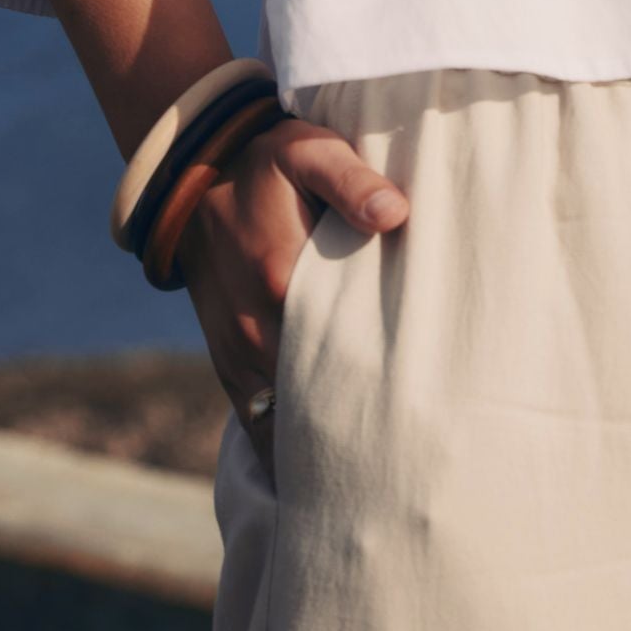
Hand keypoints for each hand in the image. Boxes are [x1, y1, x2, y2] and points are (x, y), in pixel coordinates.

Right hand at [178, 116, 409, 451]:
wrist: (194, 179)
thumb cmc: (266, 164)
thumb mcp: (307, 151)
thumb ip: (351, 179)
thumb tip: (395, 213)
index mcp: (284, 281)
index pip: (349, 351)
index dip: (393, 386)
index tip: (437, 415)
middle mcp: (257, 333)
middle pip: (322, 401)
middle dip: (370, 431)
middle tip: (426, 461)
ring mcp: (238, 358)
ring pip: (289, 427)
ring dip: (332, 448)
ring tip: (388, 479)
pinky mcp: (229, 368)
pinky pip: (260, 427)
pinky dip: (291, 454)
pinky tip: (332, 476)